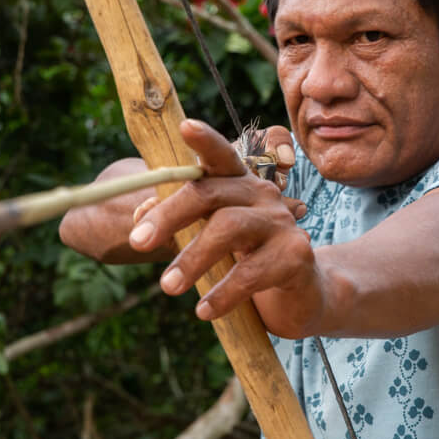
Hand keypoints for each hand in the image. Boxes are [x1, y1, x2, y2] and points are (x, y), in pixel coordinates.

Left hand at [127, 119, 326, 337]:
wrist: (301, 297)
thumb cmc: (247, 262)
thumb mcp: (210, 240)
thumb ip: (177, 224)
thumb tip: (138, 218)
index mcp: (239, 185)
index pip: (220, 157)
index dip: (205, 140)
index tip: (185, 127)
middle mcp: (262, 195)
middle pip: (210, 193)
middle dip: (169, 215)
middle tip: (136, 241)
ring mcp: (281, 222)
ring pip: (229, 227)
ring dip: (193, 258)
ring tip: (167, 287)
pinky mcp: (296, 255)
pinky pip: (251, 272)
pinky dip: (223, 293)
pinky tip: (204, 310)